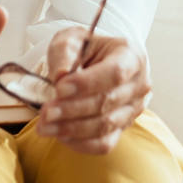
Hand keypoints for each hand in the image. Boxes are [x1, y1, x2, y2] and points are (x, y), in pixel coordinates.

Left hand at [35, 29, 148, 153]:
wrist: (95, 60)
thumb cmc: (83, 48)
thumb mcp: (70, 39)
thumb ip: (64, 53)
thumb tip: (61, 75)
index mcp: (130, 56)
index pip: (115, 73)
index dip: (87, 83)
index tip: (59, 88)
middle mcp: (138, 85)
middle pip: (107, 102)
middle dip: (72, 109)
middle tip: (45, 111)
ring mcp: (133, 109)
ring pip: (105, 126)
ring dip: (72, 129)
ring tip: (44, 126)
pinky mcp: (123, 127)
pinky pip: (105, 143)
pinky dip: (81, 143)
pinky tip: (59, 136)